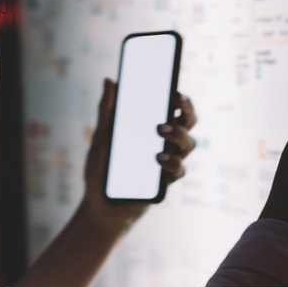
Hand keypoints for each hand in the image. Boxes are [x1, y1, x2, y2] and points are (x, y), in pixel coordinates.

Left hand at [81, 78, 196, 234]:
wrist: (98, 206)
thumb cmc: (101, 171)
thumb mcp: (100, 139)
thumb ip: (107, 112)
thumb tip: (109, 80)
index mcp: (152, 130)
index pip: (174, 109)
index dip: (180, 97)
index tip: (174, 86)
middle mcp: (165, 145)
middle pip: (189, 122)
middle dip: (186, 110)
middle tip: (175, 101)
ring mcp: (168, 163)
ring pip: (189, 144)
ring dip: (178, 133)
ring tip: (160, 129)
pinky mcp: (165, 183)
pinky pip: (178, 170)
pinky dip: (171, 162)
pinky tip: (158, 158)